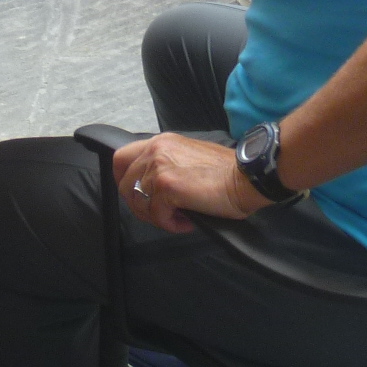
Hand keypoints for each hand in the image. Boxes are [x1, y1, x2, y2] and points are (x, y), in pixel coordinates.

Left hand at [113, 133, 268, 231]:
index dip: (125, 181)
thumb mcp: (188, 157)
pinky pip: (156, 214)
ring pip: (138, 201)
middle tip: (161, 214)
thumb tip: (155, 188)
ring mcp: (159, 167)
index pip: (121, 158)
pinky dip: (170, 224)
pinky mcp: (167, 186)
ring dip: (157, 216)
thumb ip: (167, 164)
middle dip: (139, 205)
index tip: (141, 197)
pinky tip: (187, 222)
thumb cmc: (225, 172)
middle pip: (124, 183)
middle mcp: (155, 150)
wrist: (245, 177)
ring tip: (179, 218)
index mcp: (160, 142)